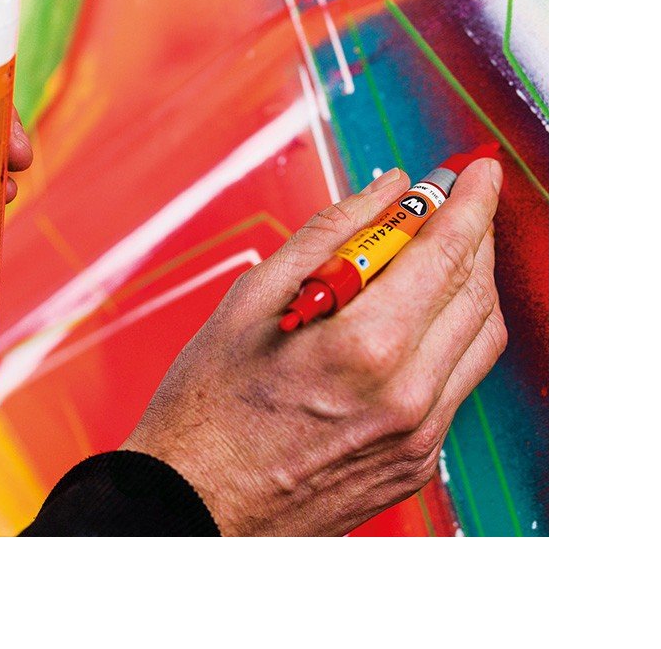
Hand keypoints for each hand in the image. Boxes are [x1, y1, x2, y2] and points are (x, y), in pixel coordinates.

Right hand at [121, 159, 505, 535]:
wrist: (196, 503)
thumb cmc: (209, 404)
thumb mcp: (254, 297)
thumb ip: (330, 234)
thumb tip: (385, 190)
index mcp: (364, 346)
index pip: (447, 253)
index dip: (470, 202)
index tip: (477, 172)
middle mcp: (408, 395)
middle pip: (475, 290)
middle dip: (471, 233)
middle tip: (451, 204)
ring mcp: (420, 437)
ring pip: (480, 337)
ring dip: (468, 283)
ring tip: (432, 254)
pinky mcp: (418, 463)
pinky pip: (458, 382)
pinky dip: (448, 334)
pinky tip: (410, 317)